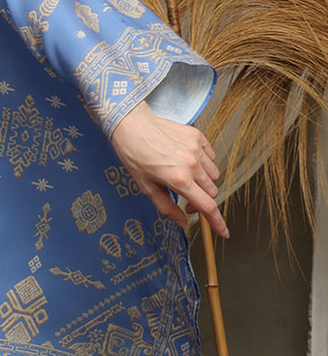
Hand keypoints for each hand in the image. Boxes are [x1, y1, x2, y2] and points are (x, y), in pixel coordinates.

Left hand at [109, 100, 227, 237]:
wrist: (131, 124)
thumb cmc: (134, 155)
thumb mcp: (145, 187)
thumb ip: (167, 208)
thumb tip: (183, 223)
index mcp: (179, 179)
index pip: (207, 206)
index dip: (217, 222)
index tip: (224, 232)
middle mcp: (192, 164)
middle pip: (212, 192)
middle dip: (202, 200)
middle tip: (184, 198)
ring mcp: (197, 149)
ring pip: (214, 175)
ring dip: (204, 182)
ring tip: (184, 176)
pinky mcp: (198, 136)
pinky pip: (211, 157)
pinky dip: (204, 164)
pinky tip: (187, 161)